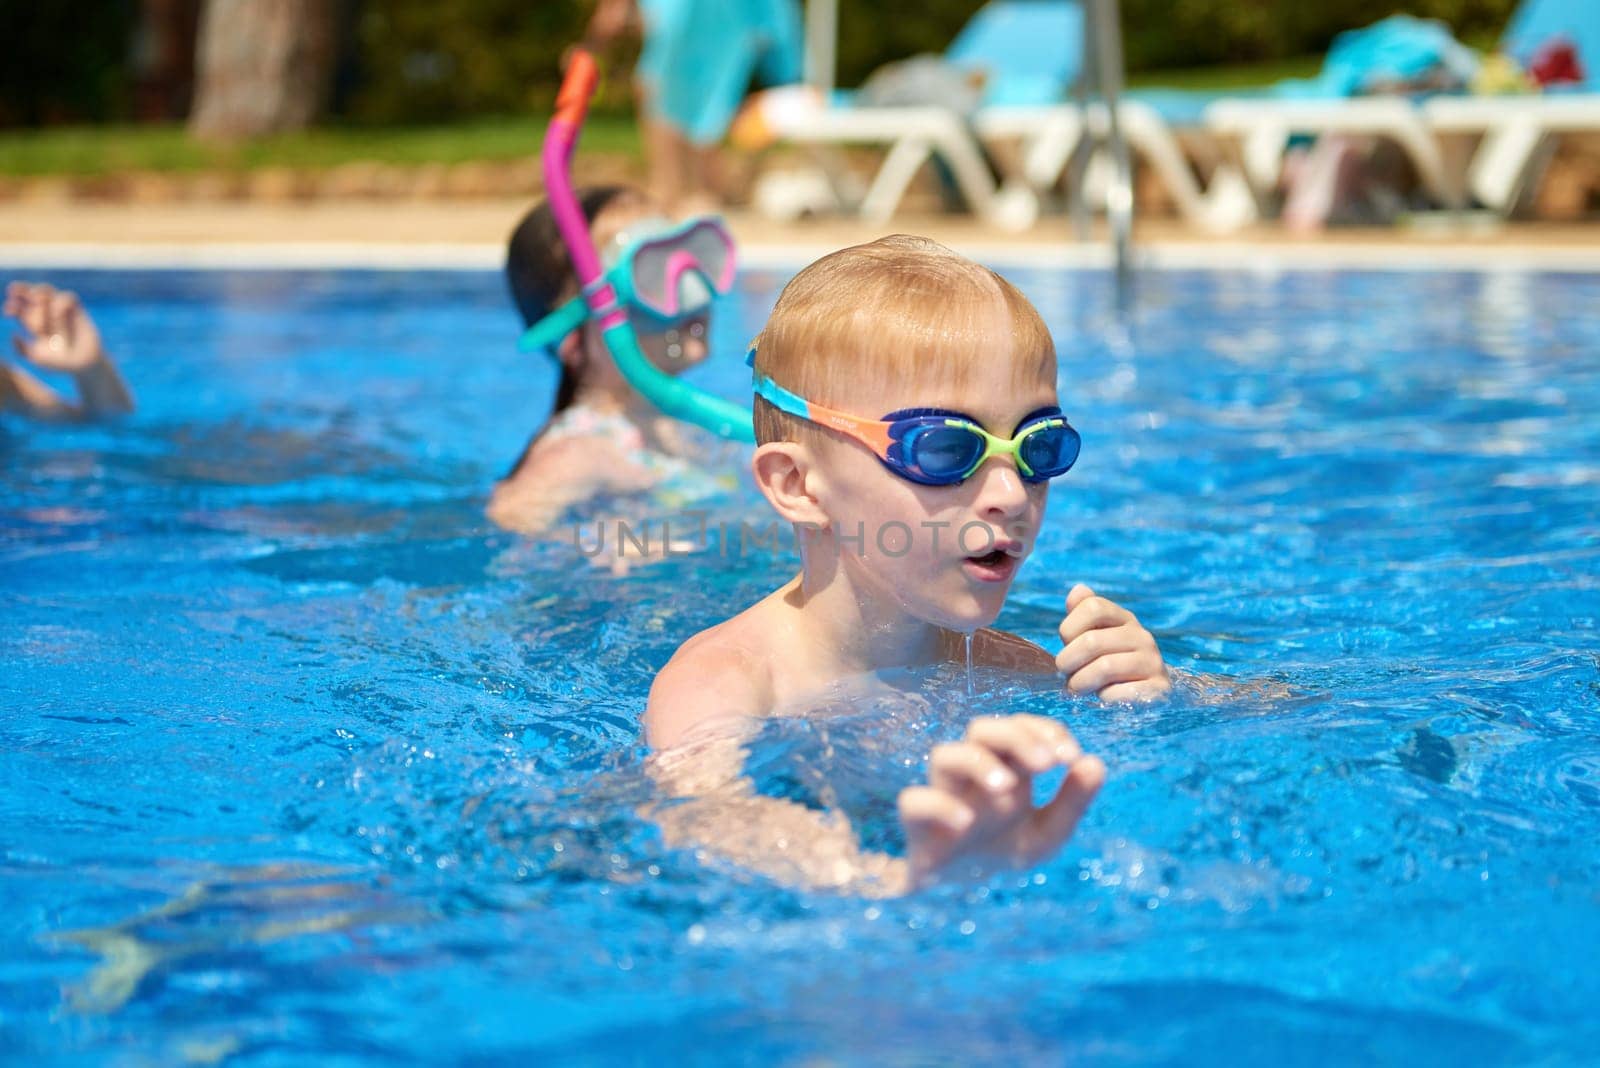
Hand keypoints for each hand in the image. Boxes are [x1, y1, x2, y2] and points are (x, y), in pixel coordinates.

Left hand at [5, 282, 106, 374]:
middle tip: (19, 300)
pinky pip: (68, 297)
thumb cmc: (59, 363)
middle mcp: (45, 313)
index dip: (12, 304)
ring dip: (39, 292)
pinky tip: (56, 314)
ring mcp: (61, 310)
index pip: (18, 306)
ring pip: (47, 290)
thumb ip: (22, 350)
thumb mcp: (37, 359)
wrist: (83, 365)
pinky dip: (60, 302)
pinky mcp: (77, 311)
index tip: (8, 312)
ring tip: (36, 300)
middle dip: (22, 293)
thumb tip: (14, 334)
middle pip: (30, 292)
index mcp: (32, 322)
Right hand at [898, 714, 1104, 885]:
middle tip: (1047, 764)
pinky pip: (914, 801)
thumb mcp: (1048, 834)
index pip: (1018, 726)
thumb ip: (1072, 802)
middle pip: (981, 728)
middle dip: (1015, 737)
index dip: (1043, 731)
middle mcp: (972, 774)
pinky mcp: (919, 825)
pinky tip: (965, 823)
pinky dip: (939, 806)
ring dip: (977, 763)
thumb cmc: (1004, 851)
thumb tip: (1095, 763)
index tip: (1070, 756)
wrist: (963, 892)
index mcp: (1005, 767)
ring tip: (1007, 788)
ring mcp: (944, 794)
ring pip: (944, 754)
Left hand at [1056, 583, 1169, 701]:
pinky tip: (1103, 697)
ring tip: (1077, 687)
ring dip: (1080, 682)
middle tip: (1066, 672)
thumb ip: (1083, 613)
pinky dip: (1102, 698)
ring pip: (1104, 668)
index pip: (1093, 606)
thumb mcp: (1096, 636)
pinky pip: (1118, 693)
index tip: (1066, 643)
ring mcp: (1153, 662)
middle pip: (1092, 641)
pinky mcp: (1157, 690)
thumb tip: (1077, 590)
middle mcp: (1142, 636)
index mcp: (1125, 619)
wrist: (1146, 696)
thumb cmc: (1110, 663)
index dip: (1070, 627)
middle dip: (1068, 661)